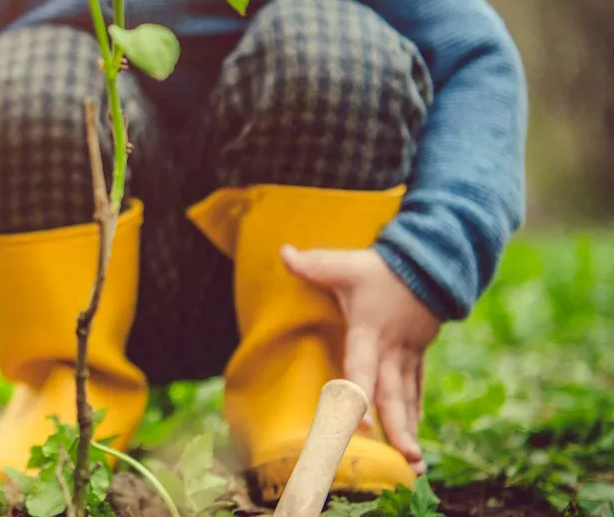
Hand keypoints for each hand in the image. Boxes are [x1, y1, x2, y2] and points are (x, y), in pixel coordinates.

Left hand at [280, 245, 439, 473]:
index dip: (360, 394)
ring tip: (414, 463)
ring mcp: (408, 353)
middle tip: (405, 459)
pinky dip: (415, 410)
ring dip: (410, 428)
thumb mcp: (346, 264)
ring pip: (408, 397)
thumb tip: (283, 252)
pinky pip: (416, 387)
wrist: (432, 262)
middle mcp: (391, 349)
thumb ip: (314, 265)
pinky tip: (413, 433)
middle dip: (398, 428)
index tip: (361, 424)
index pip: (363, 366)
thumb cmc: (382, 268)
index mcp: (369, 331)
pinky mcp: (417, 353)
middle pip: (393, 394)